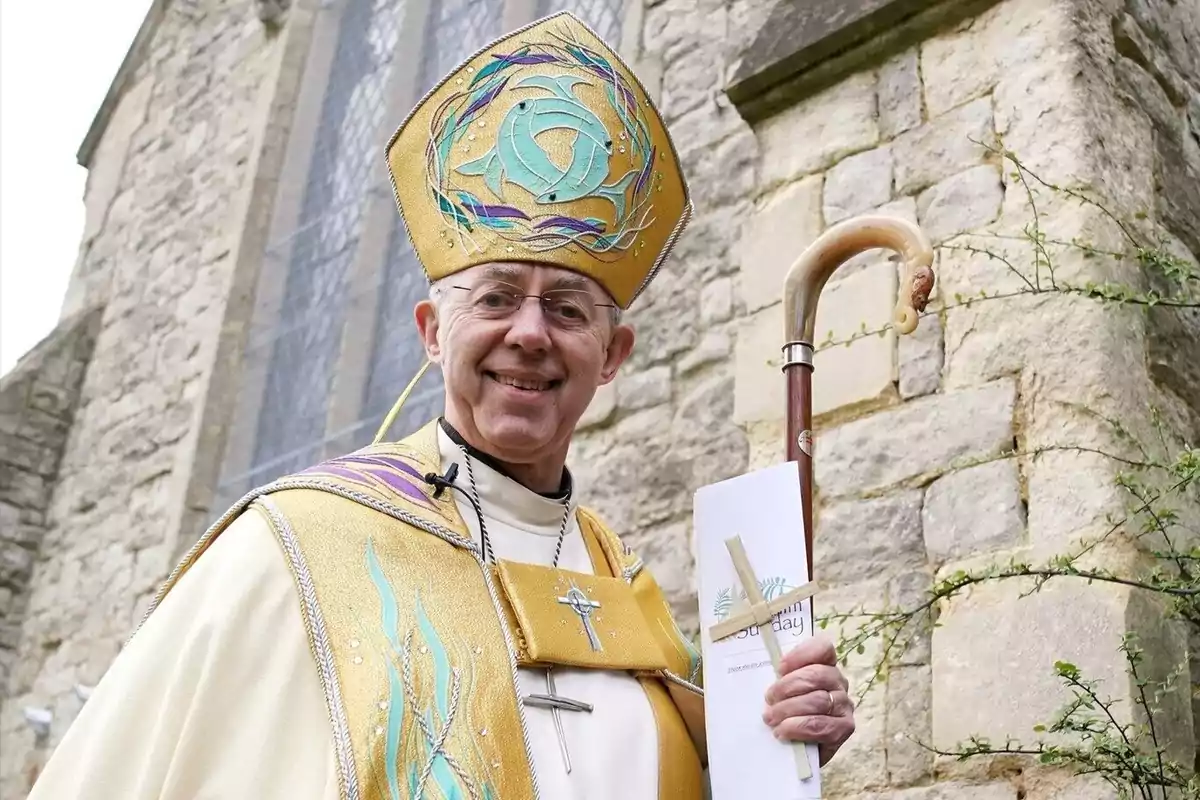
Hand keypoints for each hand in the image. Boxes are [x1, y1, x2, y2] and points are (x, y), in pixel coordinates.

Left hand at [761, 635, 854, 764]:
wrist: (799, 748)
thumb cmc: (788, 713)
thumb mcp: (782, 691)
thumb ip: (780, 679)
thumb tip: (768, 674)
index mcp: (825, 666)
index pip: (823, 648)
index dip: (802, 654)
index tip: (780, 667)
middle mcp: (839, 682)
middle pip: (817, 675)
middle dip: (788, 686)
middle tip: (768, 699)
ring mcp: (844, 705)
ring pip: (818, 701)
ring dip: (789, 709)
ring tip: (770, 718)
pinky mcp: (844, 728)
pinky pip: (821, 725)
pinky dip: (798, 728)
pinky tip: (782, 731)